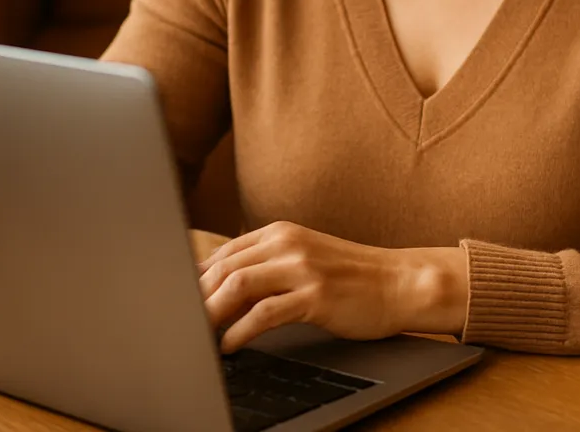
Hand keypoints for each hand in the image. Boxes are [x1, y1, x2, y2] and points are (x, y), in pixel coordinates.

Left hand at [197, 221, 467, 352]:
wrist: (399, 282)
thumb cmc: (350, 277)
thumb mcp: (304, 260)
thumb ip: (267, 266)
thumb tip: (218, 289)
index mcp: (282, 232)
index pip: (223, 254)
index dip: (195, 282)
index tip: (179, 307)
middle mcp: (288, 243)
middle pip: (223, 268)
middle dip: (196, 300)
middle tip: (181, 328)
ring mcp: (302, 267)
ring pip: (237, 285)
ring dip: (210, 314)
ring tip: (198, 337)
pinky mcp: (315, 295)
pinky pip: (264, 313)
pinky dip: (239, 332)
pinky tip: (230, 347)